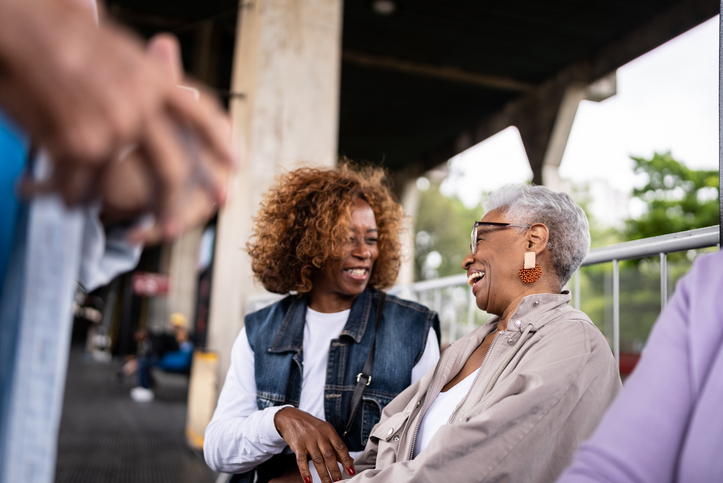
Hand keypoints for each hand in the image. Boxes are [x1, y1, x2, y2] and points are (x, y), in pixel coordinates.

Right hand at [0, 0, 235, 240]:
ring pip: (120, 187)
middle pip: (171, 170)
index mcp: (157, 81)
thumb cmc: (68, 34)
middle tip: (170, 226)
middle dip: (171, 206)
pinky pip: (81, 186)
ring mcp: (114, 129)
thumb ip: (148, 68)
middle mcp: (144, 108)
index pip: (201, 117)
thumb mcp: (122, 48)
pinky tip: (64, 199)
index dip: (220, 142)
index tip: (235, 163)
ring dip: (108, 206)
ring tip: (90, 207)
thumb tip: (168, 59)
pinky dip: (71, 196)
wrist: (26, 30)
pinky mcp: (80, 145)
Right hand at [274, 408, 355, 482]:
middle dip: (335, 470)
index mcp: (329, 431)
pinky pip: (301, 460)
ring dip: (323, 474)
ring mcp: (308, 440)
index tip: (351, 471)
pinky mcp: (297, 445)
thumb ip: (335, 445)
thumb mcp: (325, 431)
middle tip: (339, 481)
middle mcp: (320, 435)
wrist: (290, 416)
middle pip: (329, 455)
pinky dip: (305, 471)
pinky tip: (308, 480)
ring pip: (317, 459)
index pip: (340, 447)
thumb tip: (348, 460)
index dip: (347, 460)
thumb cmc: (311, 426)